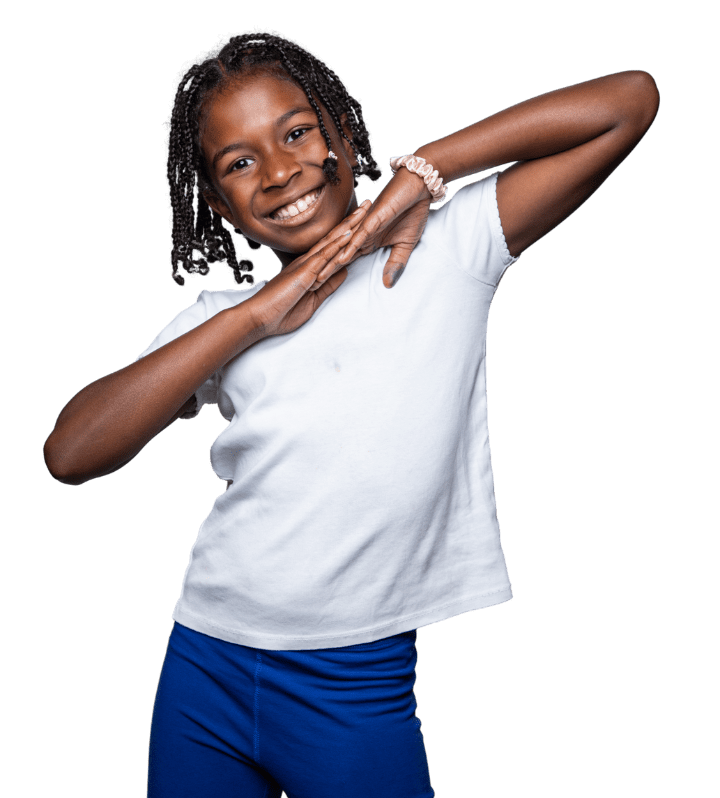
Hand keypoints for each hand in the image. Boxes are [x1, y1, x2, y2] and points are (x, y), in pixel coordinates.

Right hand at [245, 200, 371, 338]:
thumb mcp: (312, 300)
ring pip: (332, 241)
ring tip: (364, 211)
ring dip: (349, 225)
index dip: (347, 232)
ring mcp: (306, 265)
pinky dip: (337, 243)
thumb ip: (328, 286)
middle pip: (334, 237)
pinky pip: (324, 255)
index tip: (361, 221)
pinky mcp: (304, 273)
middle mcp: (308, 262)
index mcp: (309, 268)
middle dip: (351, 221)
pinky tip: (349, 233)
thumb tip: (344, 272)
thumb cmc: (281, 312)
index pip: (332, 247)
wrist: (260, 318)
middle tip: (366, 205)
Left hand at [312, 167, 431, 289]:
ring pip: (344, 246)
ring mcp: (366, 226)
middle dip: (324, 270)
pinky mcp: (374, 219)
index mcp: (366, 241)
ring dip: (332, 262)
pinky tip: (341, 258)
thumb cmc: (411, 212)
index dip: (332, 273)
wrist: (418, 186)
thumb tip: (388, 284)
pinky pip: (360, 235)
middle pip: (338, 255)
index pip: (345, 260)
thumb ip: (395, 263)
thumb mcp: (405, 246)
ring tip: (318, 277)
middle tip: (309, 287)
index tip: (319, 287)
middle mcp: (361, 234)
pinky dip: (351, 246)